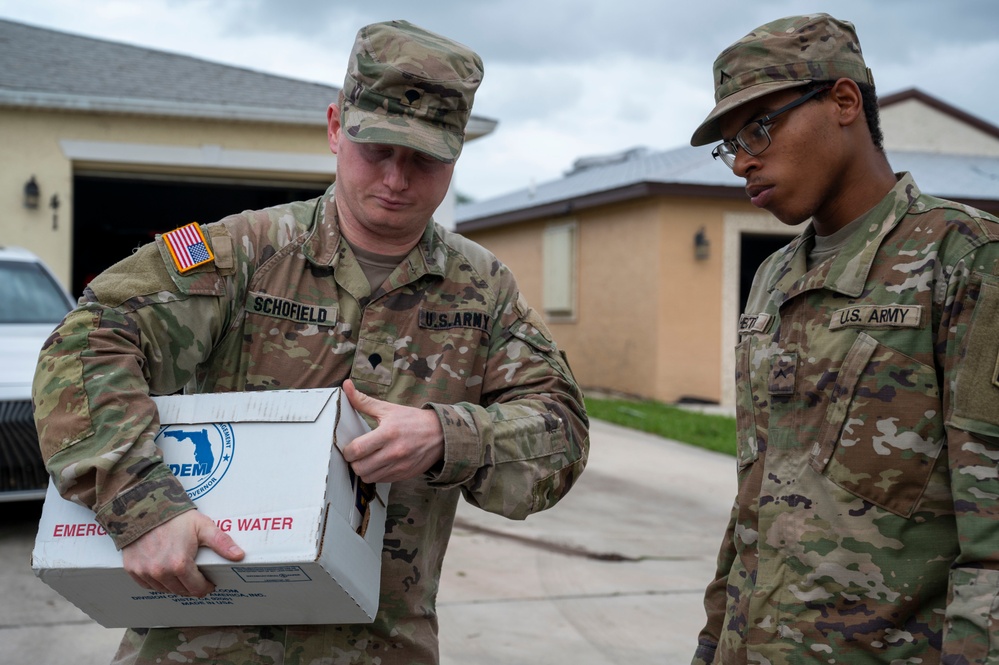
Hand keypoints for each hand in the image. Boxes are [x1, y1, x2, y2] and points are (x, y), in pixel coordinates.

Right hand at [121, 509, 243, 597]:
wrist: (144, 507)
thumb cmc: (174, 517)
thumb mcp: (203, 526)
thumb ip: (221, 542)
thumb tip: (239, 555)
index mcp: (179, 564)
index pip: (197, 588)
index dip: (206, 587)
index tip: (209, 583)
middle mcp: (160, 572)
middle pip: (181, 591)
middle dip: (192, 587)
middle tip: (197, 579)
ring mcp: (144, 572)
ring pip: (164, 590)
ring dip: (175, 586)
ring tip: (182, 575)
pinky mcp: (132, 569)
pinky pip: (148, 585)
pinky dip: (157, 582)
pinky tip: (165, 573)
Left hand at [341, 379, 444, 482]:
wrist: (440, 434)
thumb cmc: (412, 420)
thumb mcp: (388, 408)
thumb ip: (363, 401)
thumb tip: (346, 386)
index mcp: (388, 433)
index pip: (357, 449)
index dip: (347, 451)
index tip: (349, 447)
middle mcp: (393, 452)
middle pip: (360, 468)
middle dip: (353, 462)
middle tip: (357, 454)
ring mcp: (399, 466)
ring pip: (368, 478)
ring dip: (363, 470)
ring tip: (366, 459)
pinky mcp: (403, 475)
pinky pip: (380, 481)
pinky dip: (376, 475)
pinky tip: (378, 464)